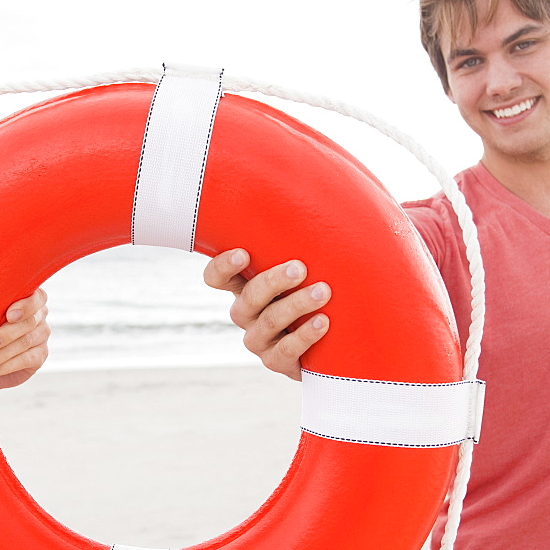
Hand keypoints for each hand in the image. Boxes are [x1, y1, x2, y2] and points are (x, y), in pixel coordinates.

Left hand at [0, 287, 49, 388]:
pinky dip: (7, 366)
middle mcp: (37, 315)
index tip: (9, 315)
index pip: (36, 297)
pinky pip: (27, 359)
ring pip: (26, 342)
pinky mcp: (39, 355)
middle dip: (6, 334)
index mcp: (26, 298)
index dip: (25, 306)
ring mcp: (41, 335)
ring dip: (3, 353)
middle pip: (28, 322)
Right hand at [203, 249, 330, 380]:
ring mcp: (259, 340)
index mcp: (245, 286)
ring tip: (323, 292)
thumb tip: (325, 187)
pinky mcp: (277, 362)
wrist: (333, 342)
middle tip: (300, 268)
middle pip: (247, 298)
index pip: (217, 277)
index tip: (244, 253)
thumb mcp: (308, 265)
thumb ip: (305, 239)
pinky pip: (286, 350)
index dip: (223, 267)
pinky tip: (324, 322)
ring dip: (295, 304)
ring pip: (268, 322)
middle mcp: (246, 313)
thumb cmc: (319, 288)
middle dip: (273, 281)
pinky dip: (304, 335)